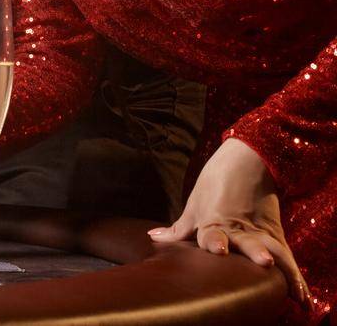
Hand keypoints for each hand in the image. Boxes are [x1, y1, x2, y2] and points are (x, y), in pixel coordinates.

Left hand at [149, 137, 309, 307]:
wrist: (246, 160)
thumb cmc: (215, 183)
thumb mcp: (194, 205)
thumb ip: (179, 229)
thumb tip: (154, 238)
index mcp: (215, 221)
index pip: (213, 235)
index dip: (216, 242)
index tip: (220, 249)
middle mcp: (239, 228)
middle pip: (249, 243)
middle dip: (255, 253)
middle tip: (264, 262)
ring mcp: (259, 231)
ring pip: (273, 251)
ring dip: (284, 270)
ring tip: (295, 292)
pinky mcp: (275, 233)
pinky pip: (286, 256)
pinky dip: (294, 275)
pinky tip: (302, 296)